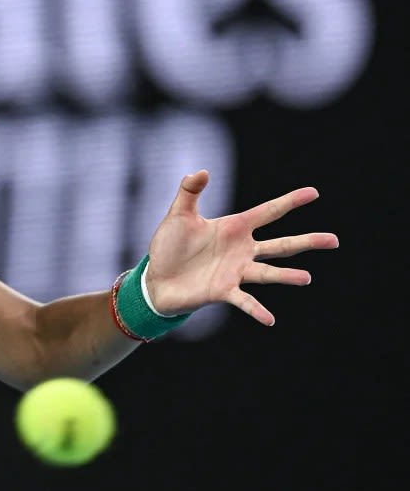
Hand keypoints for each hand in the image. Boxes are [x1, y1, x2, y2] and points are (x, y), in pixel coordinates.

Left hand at [144, 170, 338, 324]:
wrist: (156, 278)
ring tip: (306, 278)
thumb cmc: (169, 246)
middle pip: (281, 245)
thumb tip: (201, 171)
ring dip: (286, 276)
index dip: (289, 202)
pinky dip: (256, 310)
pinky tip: (270, 319)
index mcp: (234, 228)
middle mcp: (242, 250)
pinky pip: (244, 301)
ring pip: (268, 273)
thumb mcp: (179, 215)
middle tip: (334, 240)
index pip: (268, 212)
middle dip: (307, 242)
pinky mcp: (224, 291)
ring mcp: (236, 272)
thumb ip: (189, 191)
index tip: (313, 193)